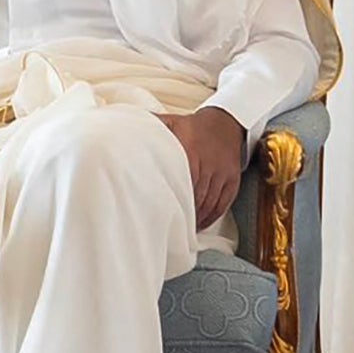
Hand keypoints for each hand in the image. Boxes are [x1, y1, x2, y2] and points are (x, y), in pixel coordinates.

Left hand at [156, 105, 246, 228]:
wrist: (224, 123)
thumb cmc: (190, 126)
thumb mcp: (168, 122)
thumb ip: (148, 127)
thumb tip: (121, 130)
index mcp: (190, 150)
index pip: (179, 179)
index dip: (168, 197)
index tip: (156, 210)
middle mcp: (208, 163)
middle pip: (194, 195)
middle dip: (180, 212)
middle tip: (164, 225)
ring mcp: (222, 173)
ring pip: (208, 203)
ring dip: (194, 219)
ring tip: (179, 230)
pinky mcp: (232, 180)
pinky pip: (222, 203)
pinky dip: (210, 217)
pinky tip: (197, 225)